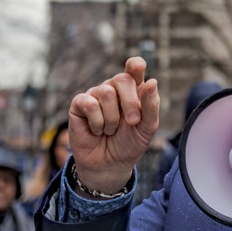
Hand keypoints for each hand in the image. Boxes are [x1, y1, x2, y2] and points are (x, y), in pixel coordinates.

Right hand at [69, 57, 158, 194]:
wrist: (109, 165)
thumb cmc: (129, 144)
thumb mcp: (147, 127)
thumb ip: (151, 105)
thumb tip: (152, 81)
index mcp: (133, 90)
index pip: (133, 68)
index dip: (135, 65)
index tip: (138, 66)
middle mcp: (113, 88)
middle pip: (122, 79)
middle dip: (130, 103)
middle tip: (132, 122)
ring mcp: (96, 95)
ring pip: (106, 92)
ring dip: (112, 118)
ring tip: (110, 130)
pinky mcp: (79, 104)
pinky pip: (90, 104)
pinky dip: (97, 122)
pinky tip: (97, 130)